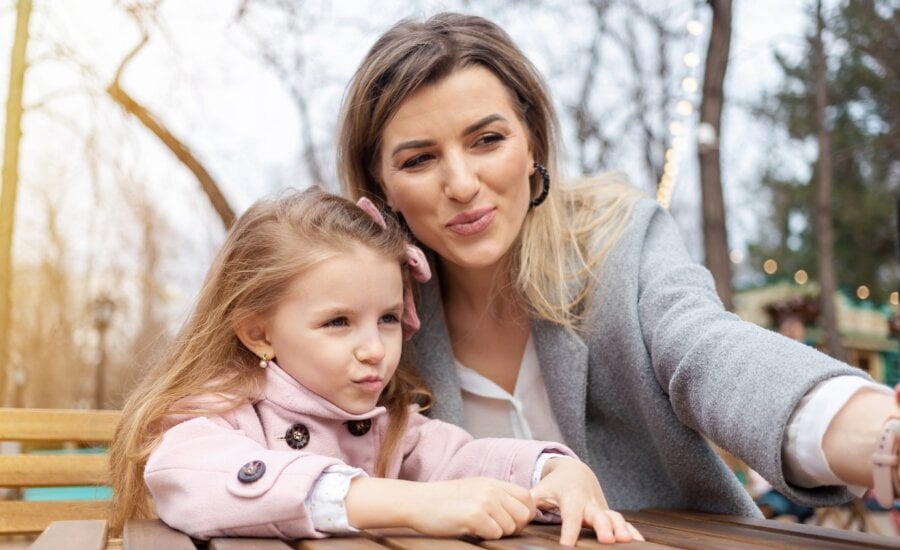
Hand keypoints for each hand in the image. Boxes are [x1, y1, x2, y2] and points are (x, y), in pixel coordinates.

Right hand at [345, 476, 534, 538]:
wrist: (418, 501)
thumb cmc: (443, 500)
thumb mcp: (473, 489)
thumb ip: (496, 496)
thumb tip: (519, 512)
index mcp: (493, 482)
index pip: (527, 497)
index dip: (524, 513)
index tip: (512, 521)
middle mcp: (491, 489)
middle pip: (524, 514)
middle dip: (514, 526)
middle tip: (495, 528)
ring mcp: (484, 501)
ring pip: (510, 527)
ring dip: (497, 532)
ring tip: (478, 527)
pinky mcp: (475, 515)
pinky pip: (495, 534)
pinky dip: (484, 536)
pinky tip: (470, 529)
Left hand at [530, 458, 643, 545]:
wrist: (575, 472)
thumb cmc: (555, 486)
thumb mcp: (540, 490)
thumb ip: (529, 501)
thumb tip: (516, 512)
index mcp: (571, 498)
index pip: (570, 516)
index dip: (569, 531)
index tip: (566, 546)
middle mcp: (589, 503)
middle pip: (598, 515)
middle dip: (604, 527)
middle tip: (607, 540)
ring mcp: (602, 508)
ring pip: (615, 517)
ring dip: (621, 529)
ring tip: (626, 541)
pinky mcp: (609, 514)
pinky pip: (623, 522)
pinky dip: (632, 530)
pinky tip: (639, 542)